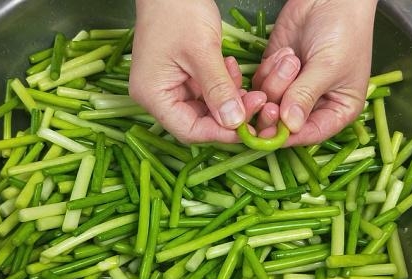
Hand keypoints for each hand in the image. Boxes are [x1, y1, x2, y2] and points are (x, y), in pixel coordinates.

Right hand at [129, 0, 265, 143]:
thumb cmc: (178, 10)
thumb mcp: (201, 50)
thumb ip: (218, 88)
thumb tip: (235, 122)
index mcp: (153, 95)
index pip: (188, 129)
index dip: (219, 132)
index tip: (248, 127)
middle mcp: (159, 96)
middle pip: (199, 122)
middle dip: (230, 114)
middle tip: (258, 101)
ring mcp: (172, 86)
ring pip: (208, 108)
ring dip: (231, 99)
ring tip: (249, 82)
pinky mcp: (184, 77)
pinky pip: (209, 92)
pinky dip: (225, 85)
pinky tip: (234, 68)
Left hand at [252, 0, 376, 144]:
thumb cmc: (343, 31)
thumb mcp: (328, 67)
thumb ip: (305, 95)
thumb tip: (289, 126)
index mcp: (337, 111)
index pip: (310, 134)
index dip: (288, 137)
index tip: (268, 132)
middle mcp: (313, 106)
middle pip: (283, 124)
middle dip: (274, 110)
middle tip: (267, 101)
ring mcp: (292, 90)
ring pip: (269, 103)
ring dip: (274, 83)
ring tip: (291, 57)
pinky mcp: (275, 74)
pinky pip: (260, 85)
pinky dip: (266, 72)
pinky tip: (282, 53)